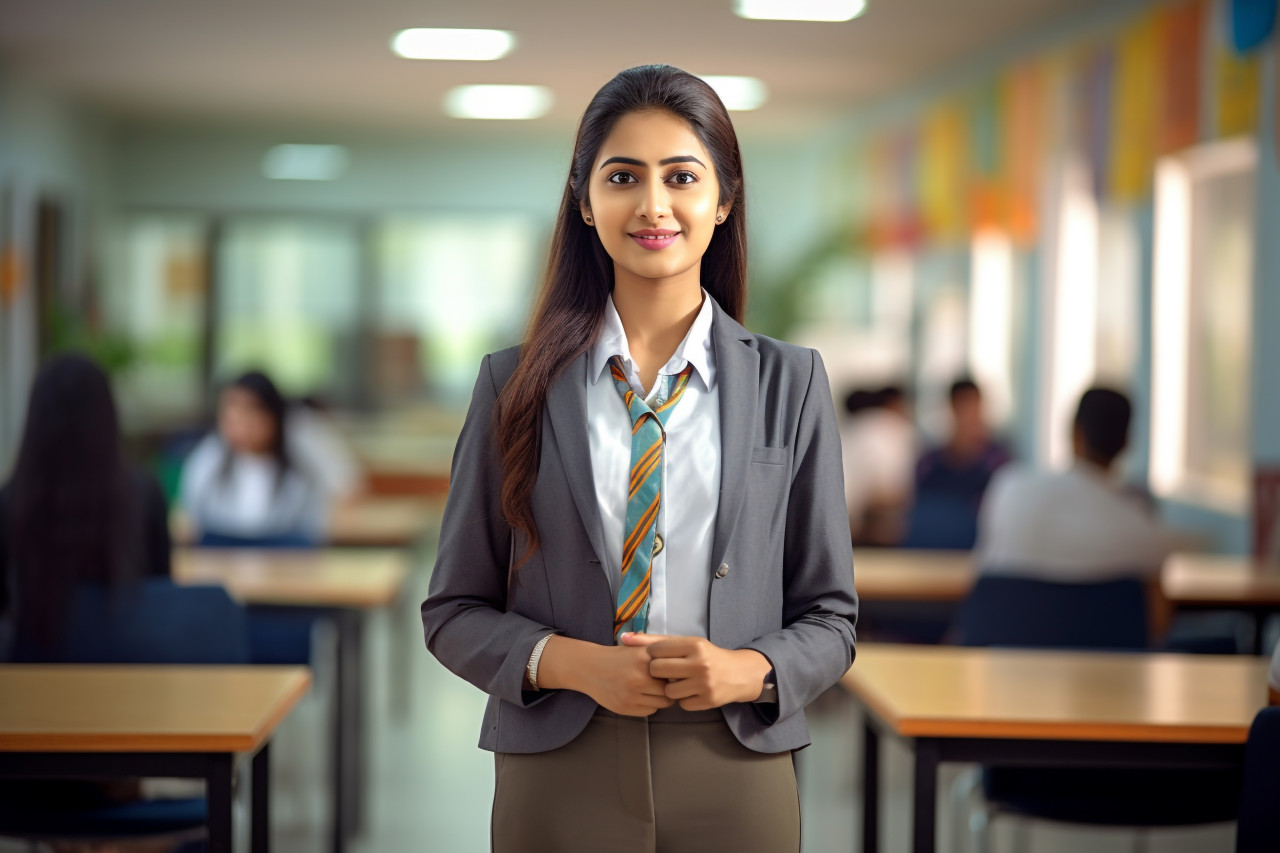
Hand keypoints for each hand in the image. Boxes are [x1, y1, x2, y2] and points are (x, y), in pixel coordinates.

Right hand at [536, 635, 673, 716]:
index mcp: (644, 658)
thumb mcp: (637, 648)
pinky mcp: (625, 707)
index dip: (674, 673)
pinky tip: (641, 696)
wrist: (589, 667)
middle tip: (663, 684)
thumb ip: (658, 654)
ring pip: (661, 703)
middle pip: (669, 690)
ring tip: (652, 690)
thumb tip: (682, 666)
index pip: (673, 672)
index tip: (673, 673)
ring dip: (660, 698)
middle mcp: (638, 677)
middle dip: (668, 688)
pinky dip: (649, 706)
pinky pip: (649, 711)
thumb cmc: (618, 657)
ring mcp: (631, 694)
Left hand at [621, 633, 771, 710]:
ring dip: (670, 688)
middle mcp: (700, 663)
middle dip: (658, 672)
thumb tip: (623, 638)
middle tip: (667, 671)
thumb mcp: (684, 643)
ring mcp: (704, 684)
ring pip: (668, 691)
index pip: (656, 650)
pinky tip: (691, 691)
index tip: (661, 656)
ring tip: (680, 681)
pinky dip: (684, 699)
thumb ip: (653, 641)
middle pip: (657, 671)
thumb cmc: (705, 655)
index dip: (654, 655)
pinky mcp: (707, 701)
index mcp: (694, 645)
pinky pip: (681, 704)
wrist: (738, 674)